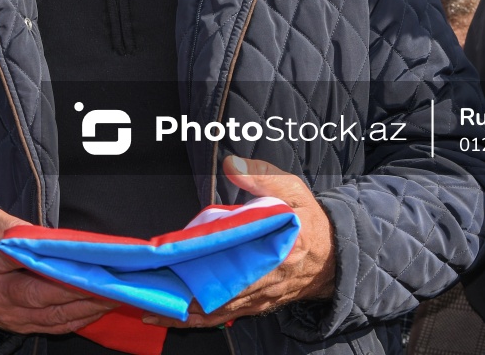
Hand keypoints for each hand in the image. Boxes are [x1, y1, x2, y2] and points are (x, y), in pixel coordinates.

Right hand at [0, 205, 115, 334]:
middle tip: (104, 277)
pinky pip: (52, 326)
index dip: (28, 254)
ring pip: (49, 314)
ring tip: (113, 292)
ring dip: (84, 306)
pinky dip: (78, 319)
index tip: (56, 250)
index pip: (3, 257)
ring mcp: (6, 313)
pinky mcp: (18, 326)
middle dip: (73, 287)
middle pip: (35, 293)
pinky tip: (100, 307)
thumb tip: (46, 236)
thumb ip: (13, 225)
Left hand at [144, 156, 335, 327]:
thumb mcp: (294, 192)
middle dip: (184, 300)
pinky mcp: (256, 305)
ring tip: (151, 313)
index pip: (237, 269)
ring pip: (218, 313)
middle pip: (219, 298)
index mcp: (277, 254)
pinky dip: (198, 320)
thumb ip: (264, 178)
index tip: (177, 269)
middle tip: (148, 297)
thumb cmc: (310, 222)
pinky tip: (174, 317)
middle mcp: (266, 283)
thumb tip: (232, 166)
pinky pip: (224, 317)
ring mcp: (260, 298)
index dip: (206, 274)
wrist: (335, 256)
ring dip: (185, 316)